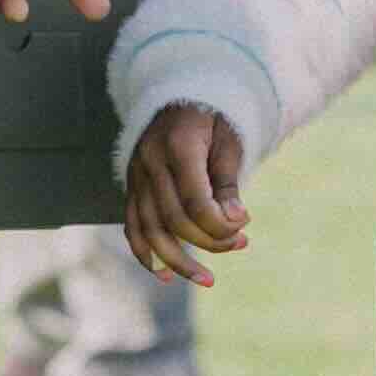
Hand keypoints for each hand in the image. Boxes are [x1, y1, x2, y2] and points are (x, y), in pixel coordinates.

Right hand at [123, 103, 245, 284]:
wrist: (179, 95)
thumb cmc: (212, 119)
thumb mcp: (229, 142)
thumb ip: (228, 182)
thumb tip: (235, 222)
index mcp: (178, 146)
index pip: (195, 201)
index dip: (220, 224)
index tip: (244, 226)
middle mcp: (149, 162)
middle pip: (173, 219)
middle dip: (208, 241)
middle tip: (239, 245)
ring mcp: (135, 176)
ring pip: (149, 229)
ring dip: (178, 261)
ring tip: (207, 280)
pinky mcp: (131, 187)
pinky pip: (132, 226)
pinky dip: (145, 254)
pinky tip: (164, 276)